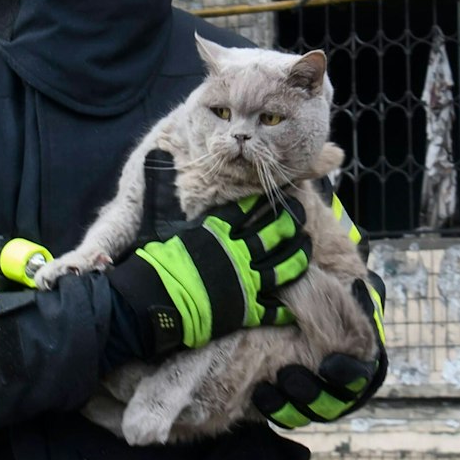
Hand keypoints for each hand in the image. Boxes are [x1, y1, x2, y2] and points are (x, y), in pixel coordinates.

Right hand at [105, 195, 309, 359]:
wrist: (153, 301)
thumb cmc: (154, 260)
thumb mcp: (155, 215)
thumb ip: (161, 185)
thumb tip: (157, 149)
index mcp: (219, 229)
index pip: (250, 209)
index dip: (267, 200)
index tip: (279, 192)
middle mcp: (239, 252)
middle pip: (276, 232)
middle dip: (292, 220)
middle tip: (301, 212)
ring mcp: (246, 281)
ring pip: (284, 266)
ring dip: (298, 254)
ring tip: (306, 245)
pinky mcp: (245, 309)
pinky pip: (273, 307)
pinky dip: (285, 305)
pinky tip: (294, 298)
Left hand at [253, 274, 387, 427]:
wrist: (315, 320)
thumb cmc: (333, 307)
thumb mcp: (346, 298)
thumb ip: (353, 297)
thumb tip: (357, 286)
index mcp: (360, 365)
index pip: (358, 376)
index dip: (345, 374)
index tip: (328, 364)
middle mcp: (343, 392)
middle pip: (330, 403)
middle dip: (309, 392)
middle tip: (287, 374)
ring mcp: (318, 403)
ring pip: (306, 414)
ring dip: (286, 405)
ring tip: (265, 389)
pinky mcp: (294, 407)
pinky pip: (285, 417)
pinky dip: (271, 410)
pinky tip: (257, 394)